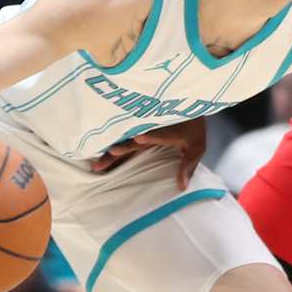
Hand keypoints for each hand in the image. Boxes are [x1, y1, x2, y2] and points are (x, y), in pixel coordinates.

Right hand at [90, 119, 206, 188]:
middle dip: (117, 152)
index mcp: (168, 131)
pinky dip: (110, 147)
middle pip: (132, 142)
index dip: (150, 136)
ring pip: (123, 141)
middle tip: (100, 165)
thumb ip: (188, 165)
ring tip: (95, 165)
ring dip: (109, 153)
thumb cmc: (193, 126)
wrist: (188, 103)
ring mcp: (141, 128)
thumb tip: (181, 187)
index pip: (158, 133)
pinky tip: (97, 156)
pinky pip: (122, 140)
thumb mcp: (196, 146)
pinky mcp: (137, 129)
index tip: (138, 138)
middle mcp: (150, 128)